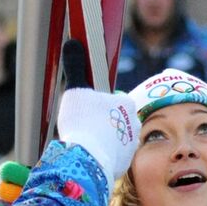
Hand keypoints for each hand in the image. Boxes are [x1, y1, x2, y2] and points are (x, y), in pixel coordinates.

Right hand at [57, 39, 139, 179]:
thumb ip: (75, 66)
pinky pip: (111, 153)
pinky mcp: (124, 163)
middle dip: (100, 120)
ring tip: (84, 141)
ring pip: (113, 136)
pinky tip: (88, 154)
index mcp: (126, 103)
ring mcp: (130, 145)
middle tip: (82, 125)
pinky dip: (101, 153)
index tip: (84, 109)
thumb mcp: (76, 89)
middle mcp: (134, 123)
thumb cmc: (83, 122)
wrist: (87, 161)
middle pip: (113, 117)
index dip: (95, 103)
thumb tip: (72, 42)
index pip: (111, 98)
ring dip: (101, 137)